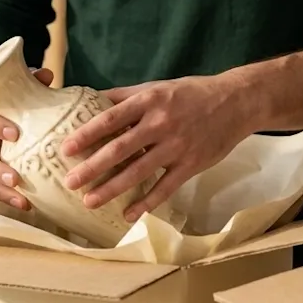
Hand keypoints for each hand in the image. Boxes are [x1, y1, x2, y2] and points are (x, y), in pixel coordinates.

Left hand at [60, 73, 259, 220]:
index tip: (66, 149)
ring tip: (89, 201)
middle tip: (70, 182)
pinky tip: (128, 215)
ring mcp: (176, 147)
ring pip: (139, 172)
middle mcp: (161, 124)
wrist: (237, 102)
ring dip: (112, 189)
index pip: (111, 118)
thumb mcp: (157, 88)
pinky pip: (165, 188)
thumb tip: (90, 99)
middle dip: (93, 167)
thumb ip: (124, 96)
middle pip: (120, 149)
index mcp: (149, 102)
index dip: (87, 134)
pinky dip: (146, 203)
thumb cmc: (191, 94)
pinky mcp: (191, 165)